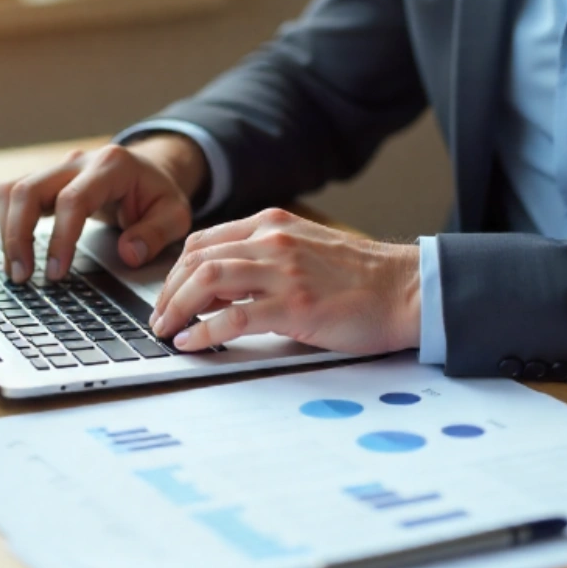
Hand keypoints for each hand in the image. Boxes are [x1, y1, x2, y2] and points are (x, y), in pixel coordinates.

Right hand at [0, 134, 208, 282]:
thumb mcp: (175, 215)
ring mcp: (58, 169)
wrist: (150, 170)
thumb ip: (155, 234)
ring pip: (14, 190)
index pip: (73, 200)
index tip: (55, 273)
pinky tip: (16, 254)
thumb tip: (128, 254)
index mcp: (112, 166)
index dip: (60, 238)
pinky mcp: (46, 180)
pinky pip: (13, 196)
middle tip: (22, 276)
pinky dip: (8, 224)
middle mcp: (78, 162)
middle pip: (29, 190)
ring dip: (8, 231)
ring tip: (16, 271)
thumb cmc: (159, 195)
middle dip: (18, 235)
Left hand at [151, 209, 420, 353]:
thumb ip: (264, 260)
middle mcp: (273, 240)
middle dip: (168, 291)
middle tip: (159, 319)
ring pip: (207, 279)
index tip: (167, 295)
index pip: (204, 241)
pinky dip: (204, 331)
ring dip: (177, 307)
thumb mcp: (305, 251)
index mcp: (273, 224)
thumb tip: (219, 291)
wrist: (407, 289)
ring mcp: (284, 271)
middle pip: (197, 259)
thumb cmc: (361, 278)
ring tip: (166, 330)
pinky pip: (233, 317)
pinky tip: (192, 343)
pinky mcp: (295, 304)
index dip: (175, 271)